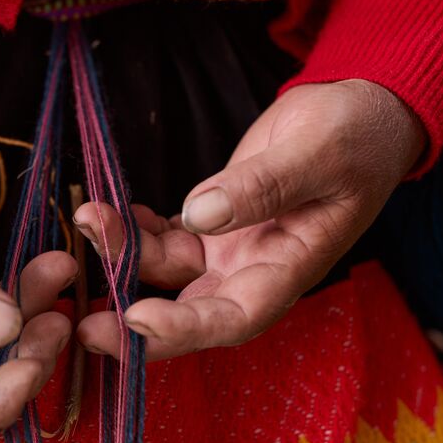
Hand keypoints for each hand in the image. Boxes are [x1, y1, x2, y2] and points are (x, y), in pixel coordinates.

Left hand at [74, 80, 425, 358]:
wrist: (361, 113)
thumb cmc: (357, 136)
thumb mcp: (319, 153)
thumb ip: (264, 186)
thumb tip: (200, 213)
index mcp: (289, 269)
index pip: (232, 318)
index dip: (182, 329)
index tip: (134, 318)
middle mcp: (253, 271)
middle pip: (188, 312)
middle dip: (133, 321)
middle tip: (82, 321)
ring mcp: (230, 250)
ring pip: (165, 271)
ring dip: (123, 254)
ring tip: (88, 218)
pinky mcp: (213, 225)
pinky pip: (163, 238)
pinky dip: (133, 230)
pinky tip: (107, 210)